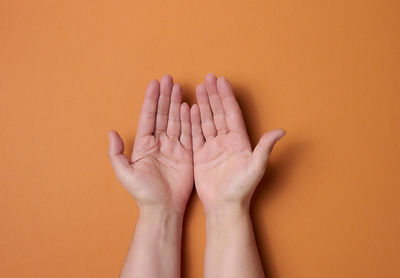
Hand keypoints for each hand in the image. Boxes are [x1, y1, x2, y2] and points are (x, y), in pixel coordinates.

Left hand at [108, 75, 192, 214]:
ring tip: (179, 87)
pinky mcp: (187, 153)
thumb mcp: (125, 173)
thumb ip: (116, 153)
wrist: (163, 208)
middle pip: (163, 114)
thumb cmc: (143, 193)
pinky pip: (189, 133)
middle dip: (165, 96)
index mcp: (144, 144)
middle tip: (169, 79)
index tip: (155, 83)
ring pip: (176, 120)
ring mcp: (174, 147)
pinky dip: (190, 120)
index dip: (151, 99)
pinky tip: (190, 106)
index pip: (148, 116)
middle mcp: (159, 142)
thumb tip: (111, 132)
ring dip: (177, 103)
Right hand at [191, 73, 284, 213]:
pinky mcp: (201, 155)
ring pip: (207, 121)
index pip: (232, 113)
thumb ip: (265, 148)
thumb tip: (281, 131)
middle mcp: (226, 141)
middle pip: (219, 113)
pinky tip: (190, 109)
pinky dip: (193, 121)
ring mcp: (213, 147)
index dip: (226, 97)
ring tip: (199, 88)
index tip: (222, 81)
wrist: (224, 207)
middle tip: (208, 78)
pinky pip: (196, 134)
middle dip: (214, 95)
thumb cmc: (241, 190)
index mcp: (239, 141)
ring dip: (203, 104)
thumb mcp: (255, 168)